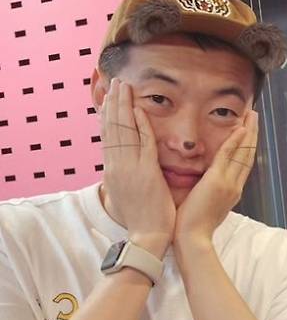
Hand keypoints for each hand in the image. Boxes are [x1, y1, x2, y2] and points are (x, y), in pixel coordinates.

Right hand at [100, 78, 174, 253]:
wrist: (147, 237)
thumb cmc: (141, 217)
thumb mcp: (125, 193)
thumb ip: (123, 175)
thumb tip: (119, 166)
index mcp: (113, 170)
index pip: (108, 136)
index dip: (107, 115)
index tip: (107, 98)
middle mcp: (117, 166)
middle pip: (112, 128)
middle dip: (113, 103)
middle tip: (114, 82)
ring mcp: (131, 168)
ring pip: (124, 131)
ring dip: (124, 106)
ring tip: (123, 86)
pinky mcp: (146, 172)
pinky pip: (143, 143)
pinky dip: (140, 125)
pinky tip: (138, 109)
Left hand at [173, 110, 257, 247]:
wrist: (191, 239)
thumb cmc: (193, 227)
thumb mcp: (206, 207)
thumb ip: (209, 193)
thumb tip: (205, 185)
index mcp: (232, 192)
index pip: (243, 165)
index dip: (247, 147)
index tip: (248, 132)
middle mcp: (235, 186)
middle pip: (248, 155)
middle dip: (253, 135)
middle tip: (255, 116)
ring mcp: (228, 183)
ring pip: (243, 153)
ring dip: (248, 132)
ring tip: (252, 115)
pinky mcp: (217, 181)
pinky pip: (229, 156)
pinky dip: (235, 141)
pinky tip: (240, 128)